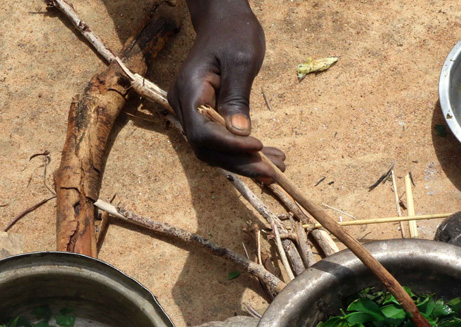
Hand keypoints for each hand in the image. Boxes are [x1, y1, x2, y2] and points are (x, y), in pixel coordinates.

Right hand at [169, 1, 285, 181]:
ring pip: (212, 149)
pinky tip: (265, 158)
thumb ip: (237, 98)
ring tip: (277, 166)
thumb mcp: (241, 60)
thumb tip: (240, 133)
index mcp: (189, 90)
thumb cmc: (233, 33)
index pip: (202, 132)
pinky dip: (240, 153)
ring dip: (243, 162)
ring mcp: (190, 113)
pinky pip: (217, 141)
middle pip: (206, 148)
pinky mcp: (202, 116)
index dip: (229, 146)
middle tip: (273, 172)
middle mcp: (183, 106)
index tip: (258, 147)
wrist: (222, 20)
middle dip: (240, 163)